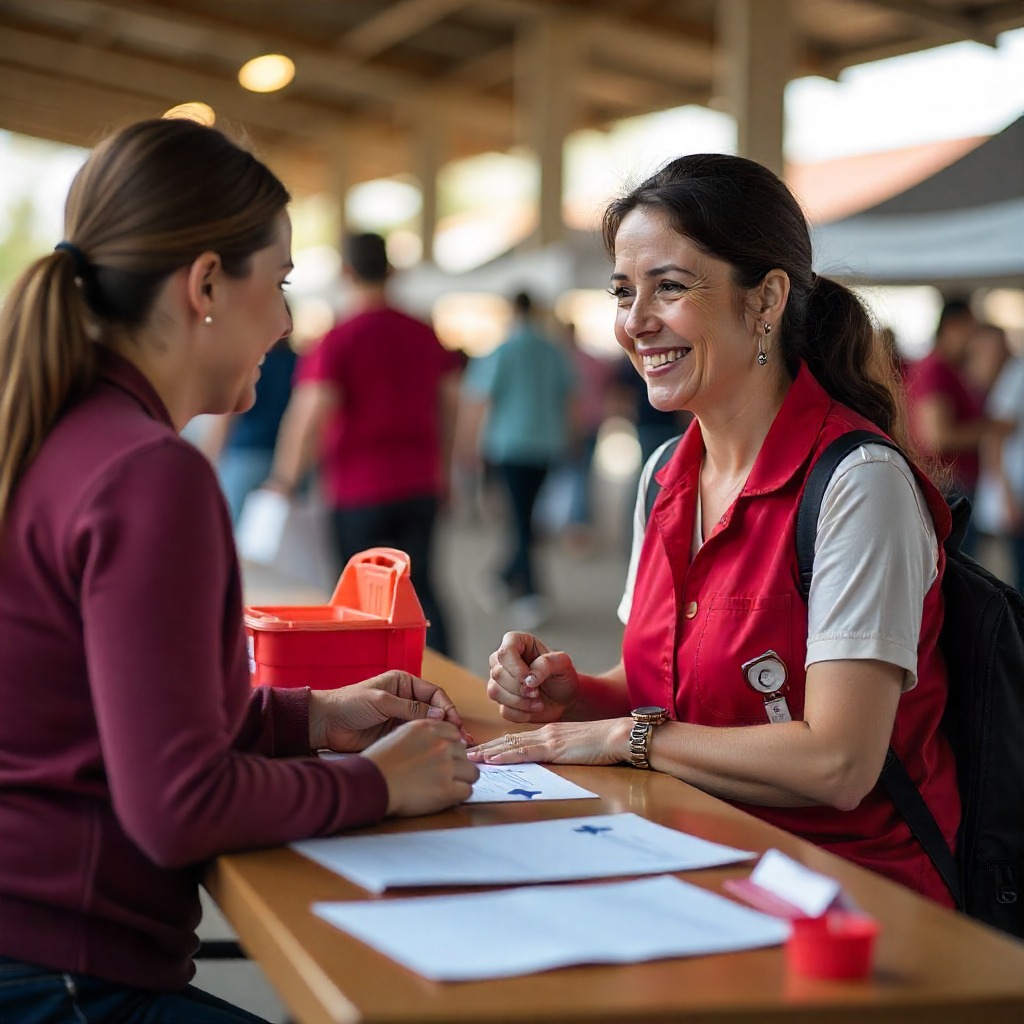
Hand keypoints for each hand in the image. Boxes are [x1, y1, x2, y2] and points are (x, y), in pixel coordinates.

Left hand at [308, 671, 471, 751]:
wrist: (325, 723)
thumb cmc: (350, 703)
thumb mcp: (382, 702)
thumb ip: (411, 708)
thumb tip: (441, 714)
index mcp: (404, 683)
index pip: (434, 694)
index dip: (447, 707)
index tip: (455, 723)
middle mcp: (406, 698)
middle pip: (435, 710)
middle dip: (448, 724)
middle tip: (461, 740)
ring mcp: (400, 717)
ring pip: (427, 726)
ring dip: (440, 736)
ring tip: (454, 749)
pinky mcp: (395, 734)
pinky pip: (415, 738)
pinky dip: (427, 744)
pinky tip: (436, 752)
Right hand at [362, 719, 478, 815]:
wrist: (370, 784)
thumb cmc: (378, 763)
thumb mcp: (400, 735)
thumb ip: (423, 735)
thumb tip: (439, 743)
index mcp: (428, 728)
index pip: (454, 734)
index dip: (450, 747)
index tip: (444, 757)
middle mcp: (441, 744)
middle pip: (464, 753)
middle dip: (456, 764)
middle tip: (441, 775)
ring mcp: (446, 766)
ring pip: (472, 772)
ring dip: (461, 780)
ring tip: (446, 787)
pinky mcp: (448, 789)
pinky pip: (467, 791)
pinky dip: (458, 795)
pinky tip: (446, 797)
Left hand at [466, 720, 628, 765]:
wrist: (619, 736)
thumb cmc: (605, 744)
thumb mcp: (578, 748)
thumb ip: (563, 753)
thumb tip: (552, 763)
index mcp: (550, 733)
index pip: (517, 739)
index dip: (497, 744)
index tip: (480, 751)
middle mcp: (545, 733)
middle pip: (508, 740)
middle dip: (485, 747)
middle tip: (463, 752)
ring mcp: (549, 739)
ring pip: (511, 744)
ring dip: (488, 751)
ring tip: (469, 756)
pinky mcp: (554, 748)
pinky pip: (525, 752)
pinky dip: (505, 755)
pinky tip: (491, 759)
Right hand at [486, 632, 579, 723]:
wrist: (565, 699)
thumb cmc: (562, 676)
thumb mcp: (562, 663)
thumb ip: (546, 664)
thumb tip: (529, 679)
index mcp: (517, 643)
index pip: (504, 651)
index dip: (514, 668)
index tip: (530, 679)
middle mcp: (504, 660)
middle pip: (497, 673)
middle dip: (519, 688)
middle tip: (537, 693)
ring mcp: (500, 681)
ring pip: (495, 691)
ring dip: (519, 701)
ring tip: (538, 702)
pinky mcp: (502, 700)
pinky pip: (503, 710)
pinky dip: (521, 713)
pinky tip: (533, 708)